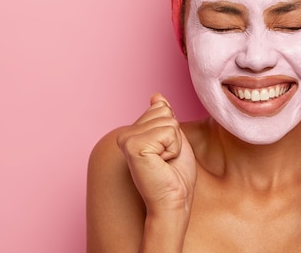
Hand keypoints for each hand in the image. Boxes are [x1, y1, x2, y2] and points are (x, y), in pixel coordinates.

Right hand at [117, 93, 196, 213]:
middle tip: (166, 160)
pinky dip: (173, 149)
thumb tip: (156, 97)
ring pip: (168, 122)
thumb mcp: (173, 140)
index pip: (161, 108)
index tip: (166, 154)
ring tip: (164, 163)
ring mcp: (126, 139)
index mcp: (133, 132)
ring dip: (174, 144)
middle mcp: (125, 134)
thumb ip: (164, 119)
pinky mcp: (133, 146)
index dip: (173, 132)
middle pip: (165, 112)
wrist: (173, 202)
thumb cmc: (175, 177)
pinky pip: (168, 132)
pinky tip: (162, 164)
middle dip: (174, 137)